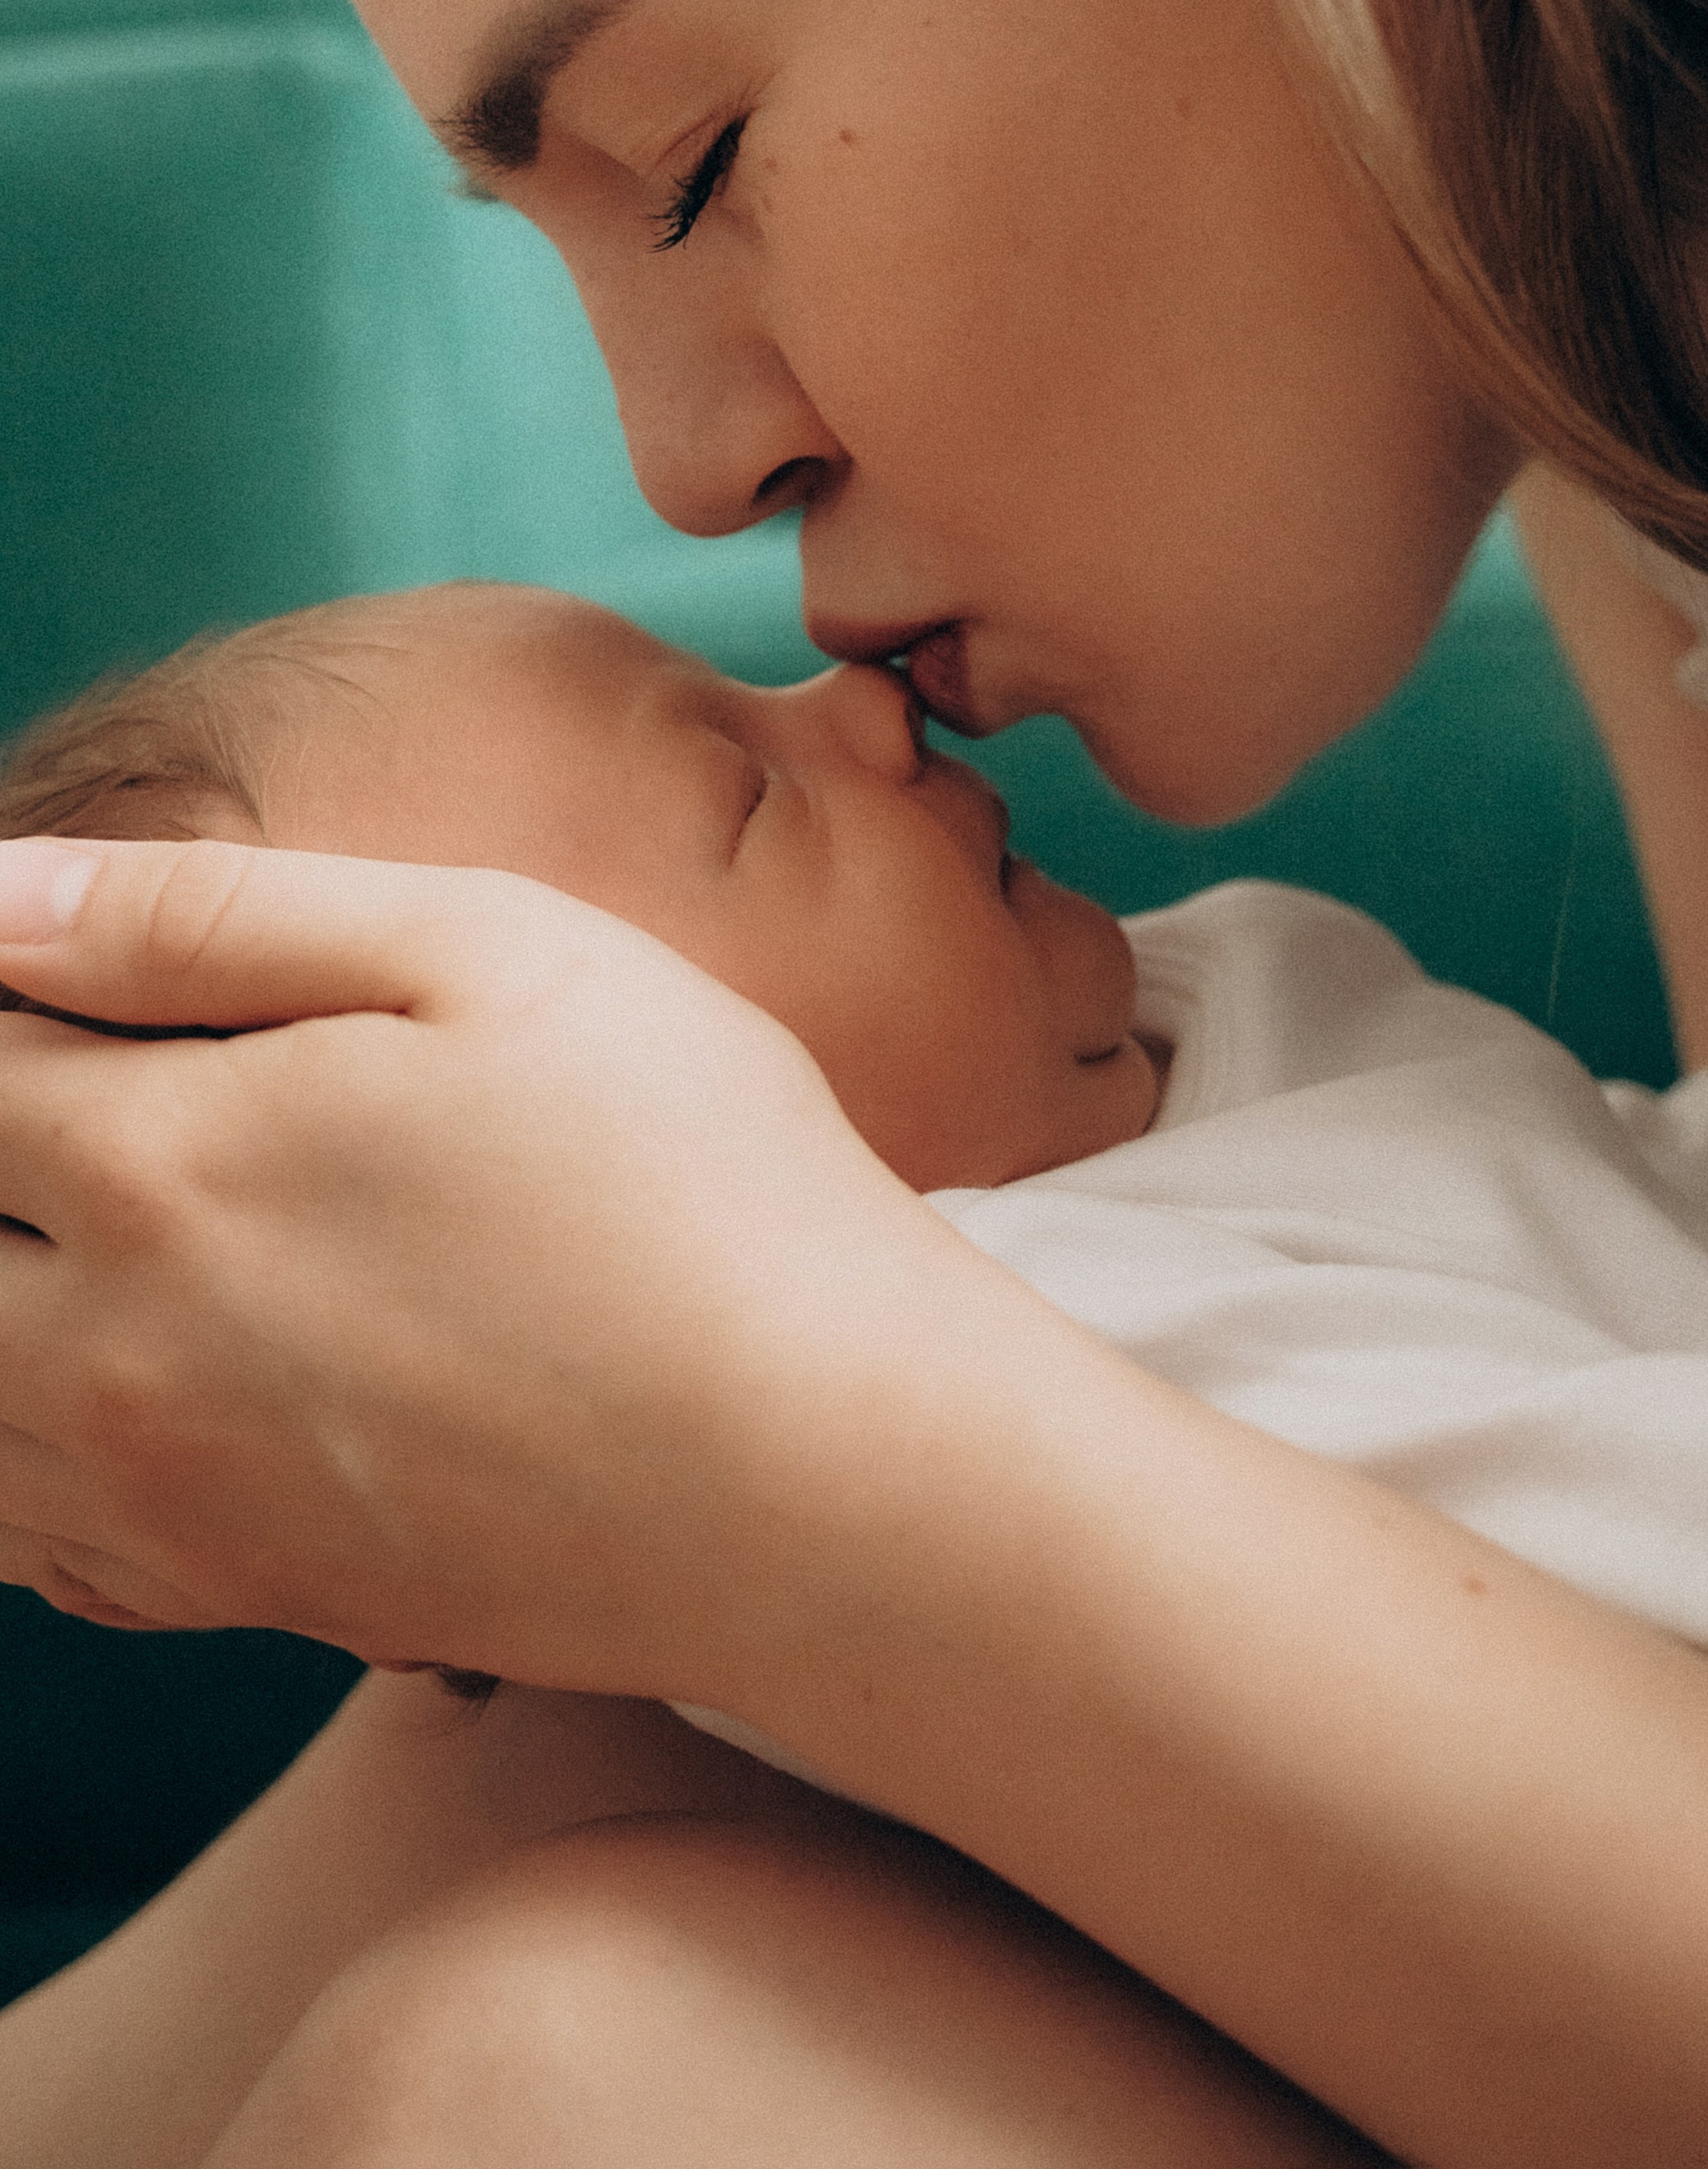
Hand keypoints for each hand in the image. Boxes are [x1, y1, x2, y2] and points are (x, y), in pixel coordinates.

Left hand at [0, 834, 947, 1693]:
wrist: (825, 1478)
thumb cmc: (693, 1176)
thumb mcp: (487, 953)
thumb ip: (215, 913)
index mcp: (160, 1161)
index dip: (2, 999)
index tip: (53, 985)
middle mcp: (115, 1352)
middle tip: (86, 1096)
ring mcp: (171, 1498)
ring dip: (0, 1300)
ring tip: (84, 1225)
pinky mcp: (245, 1594)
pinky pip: (26, 1544)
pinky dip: (18, 1460)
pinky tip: (105, 1388)